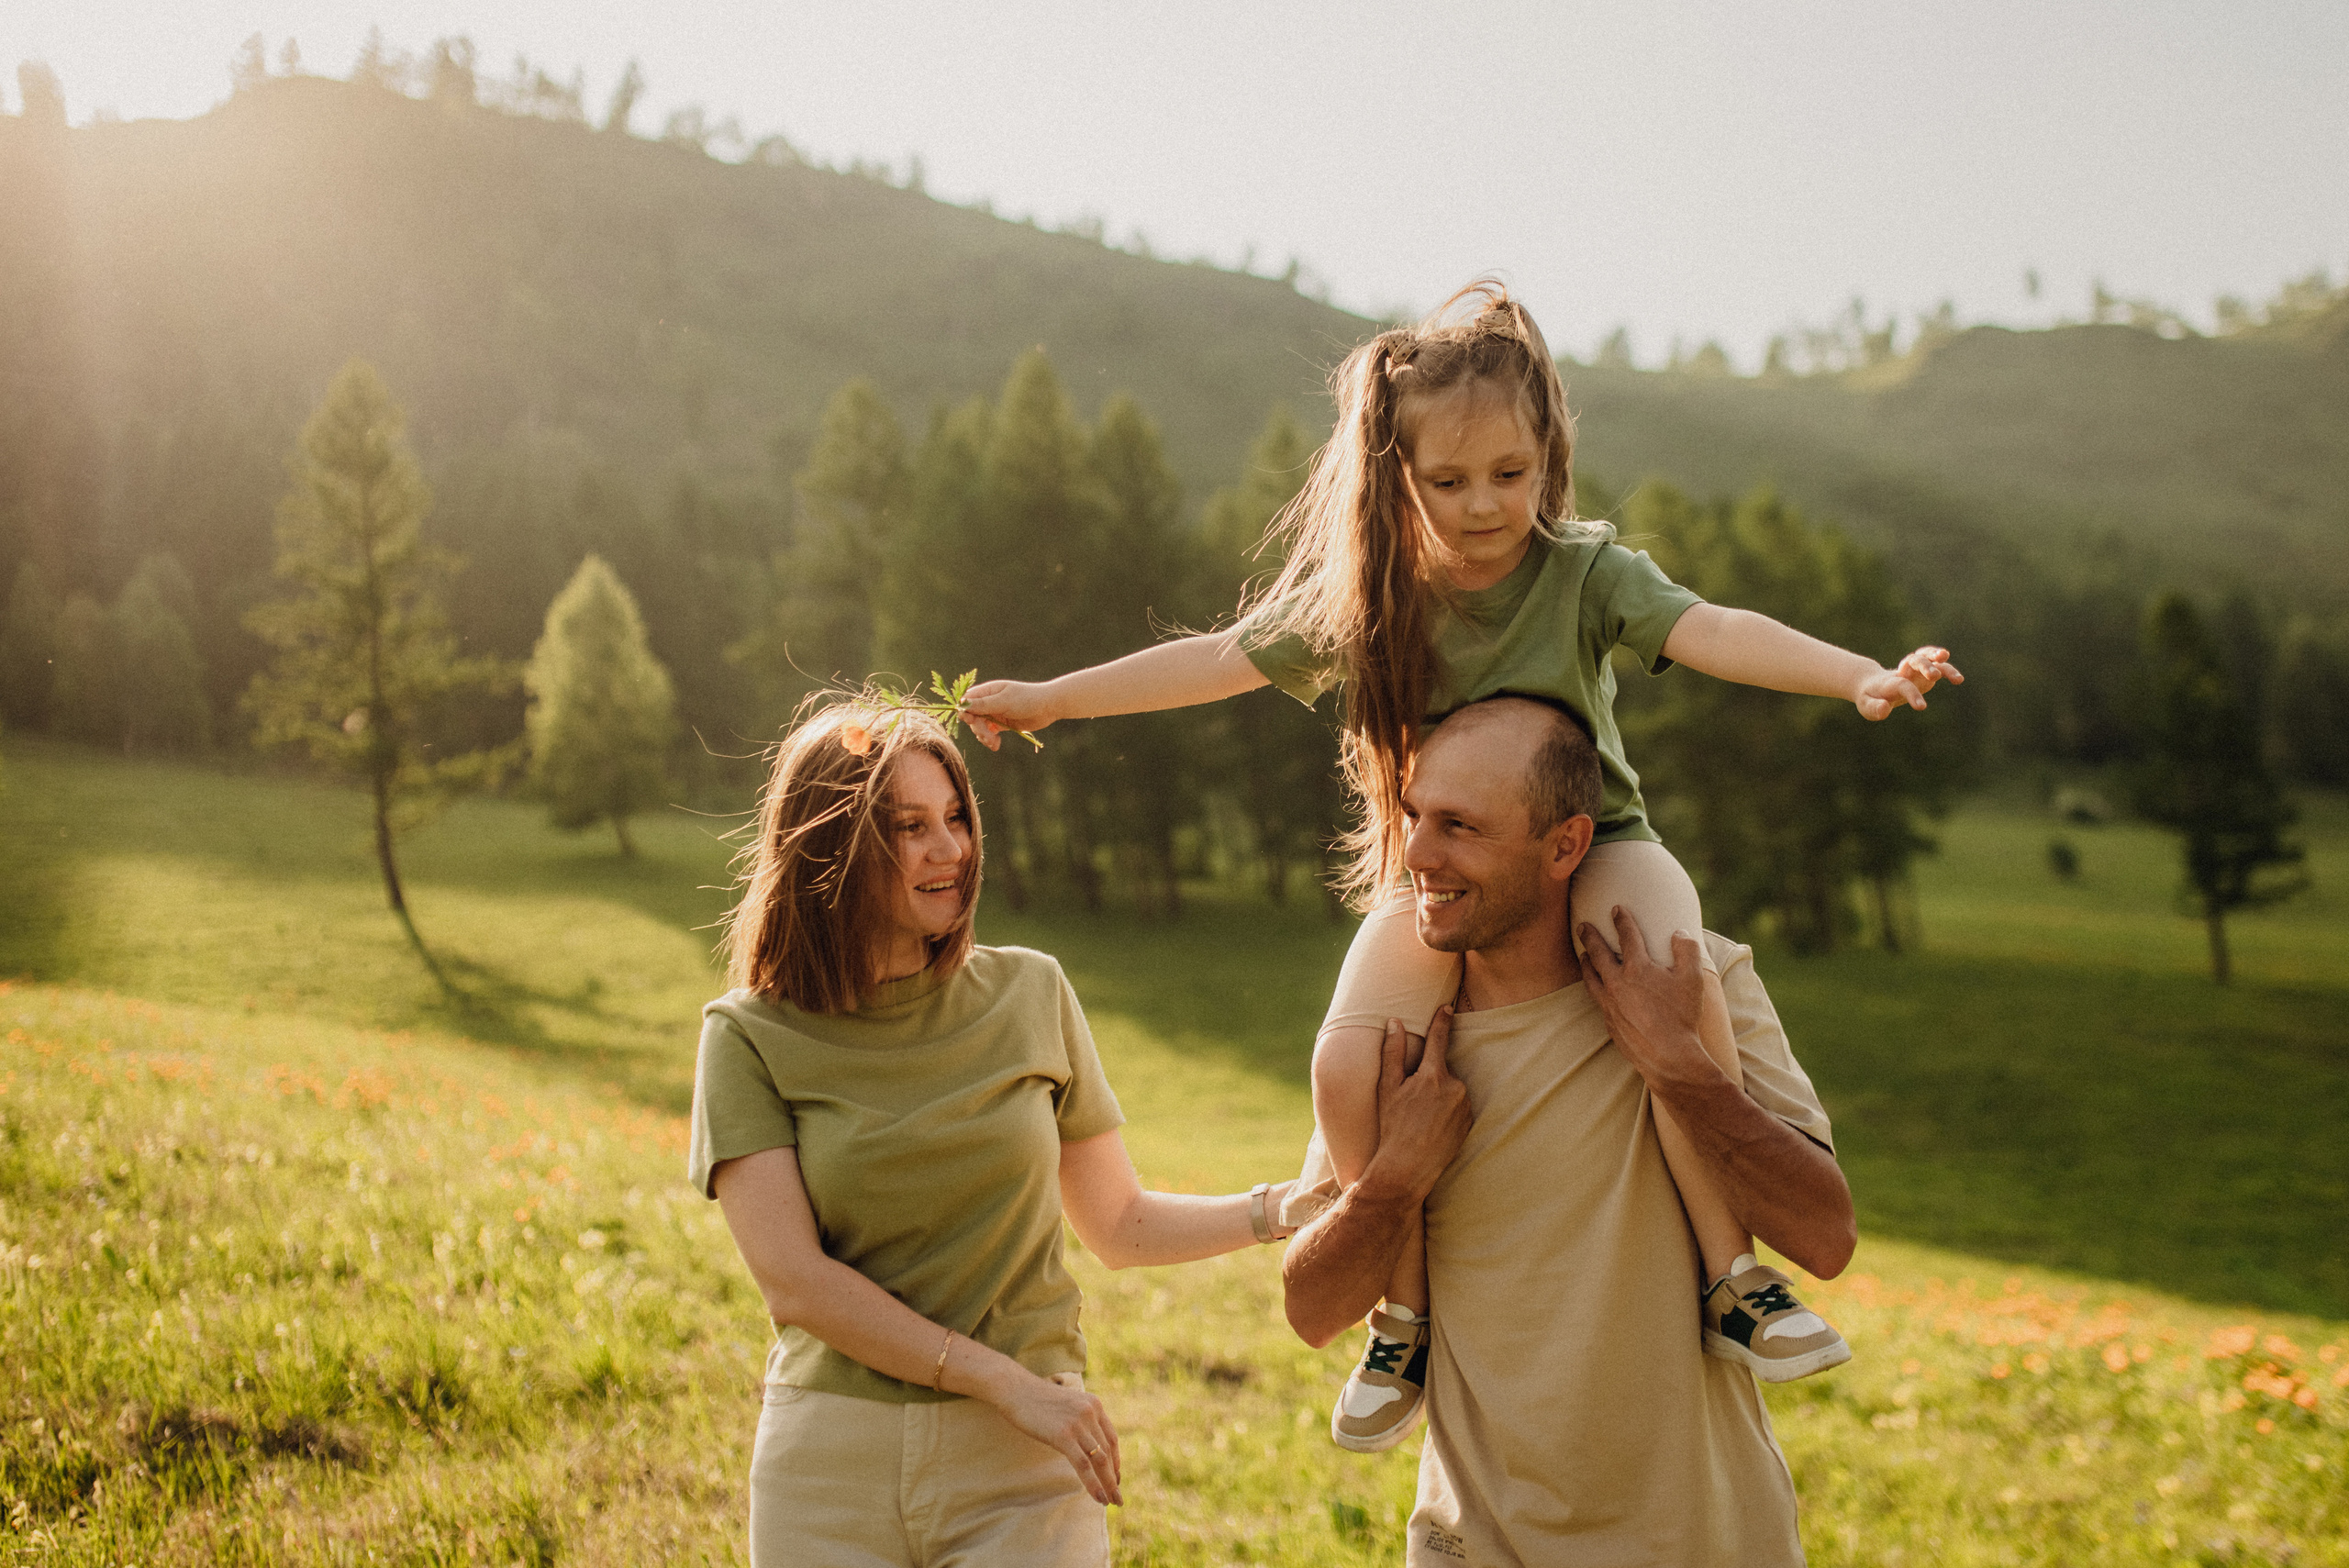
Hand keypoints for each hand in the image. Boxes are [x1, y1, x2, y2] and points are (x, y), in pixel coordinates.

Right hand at [960, 678, 1059, 750]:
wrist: (1048, 707)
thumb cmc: (1027, 699)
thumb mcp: (1004, 701)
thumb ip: (983, 704)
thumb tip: (962, 703)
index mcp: (987, 691)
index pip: (967, 701)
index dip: (965, 712)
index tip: (971, 721)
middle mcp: (988, 701)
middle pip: (972, 717)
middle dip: (978, 728)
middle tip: (988, 737)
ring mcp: (994, 713)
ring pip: (980, 727)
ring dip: (984, 737)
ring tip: (993, 743)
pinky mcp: (1001, 724)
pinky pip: (989, 733)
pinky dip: (990, 740)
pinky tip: (996, 745)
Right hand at [990, 1367, 1122, 1505]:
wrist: (1016, 1390)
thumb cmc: (1037, 1401)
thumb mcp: (1067, 1407)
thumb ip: (1080, 1421)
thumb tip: (1086, 1445)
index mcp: (1094, 1405)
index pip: (1111, 1438)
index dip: (1116, 1461)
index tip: (1116, 1478)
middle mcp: (1090, 1413)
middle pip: (1108, 1452)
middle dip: (1114, 1478)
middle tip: (1118, 1498)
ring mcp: (1077, 1424)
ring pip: (1099, 1460)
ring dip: (1107, 1484)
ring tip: (1111, 1502)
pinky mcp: (1063, 1435)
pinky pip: (1083, 1465)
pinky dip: (1093, 1484)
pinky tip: (1098, 1497)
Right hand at [1362, 1012, 1470, 1205]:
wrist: (1407, 1168)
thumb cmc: (1392, 1127)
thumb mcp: (1387, 1088)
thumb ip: (1392, 1052)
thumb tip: (1394, 1023)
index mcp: (1433, 1075)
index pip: (1439, 1039)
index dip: (1442, 1021)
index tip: (1447, 1008)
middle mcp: (1455, 1087)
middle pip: (1442, 1070)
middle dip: (1429, 1078)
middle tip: (1411, 1101)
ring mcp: (1465, 1106)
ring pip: (1451, 1089)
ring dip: (1439, 1095)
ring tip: (1420, 1117)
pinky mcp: (1470, 1122)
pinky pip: (1459, 1107)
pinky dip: (1447, 1110)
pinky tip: (1432, 1126)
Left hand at [1577, 907, 1718, 1088]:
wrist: (1668, 1056)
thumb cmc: (1682, 1016)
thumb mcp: (1693, 979)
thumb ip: (1687, 951)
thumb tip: (1680, 933)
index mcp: (1638, 968)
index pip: (1628, 936)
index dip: (1623, 920)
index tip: (1616, 909)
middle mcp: (1618, 982)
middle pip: (1598, 953)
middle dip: (1591, 936)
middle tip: (1582, 925)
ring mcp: (1610, 1003)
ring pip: (1591, 977)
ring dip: (1586, 962)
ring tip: (1583, 954)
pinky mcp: (1609, 1021)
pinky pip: (1596, 999)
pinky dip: (1594, 987)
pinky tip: (1596, 988)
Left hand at [1853, 645, 1963, 720]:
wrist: (1871, 683)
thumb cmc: (1869, 697)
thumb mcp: (1866, 706)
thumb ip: (1875, 708)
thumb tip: (1885, 708)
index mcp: (1889, 681)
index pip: (1902, 684)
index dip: (1912, 694)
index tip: (1921, 707)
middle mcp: (1903, 671)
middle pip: (1915, 662)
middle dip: (1925, 667)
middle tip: (1934, 676)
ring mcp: (1915, 669)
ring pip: (1928, 659)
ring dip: (1939, 661)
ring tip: (1953, 670)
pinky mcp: (1925, 672)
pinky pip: (1937, 666)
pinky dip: (1947, 669)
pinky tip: (1958, 679)